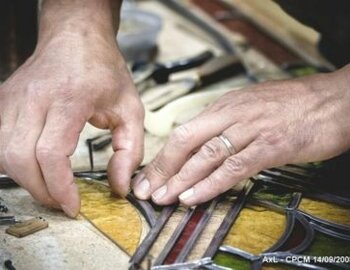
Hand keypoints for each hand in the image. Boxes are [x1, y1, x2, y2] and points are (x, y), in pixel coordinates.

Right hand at [0, 0, 143, 216]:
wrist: (76, 37)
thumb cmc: (104, 70)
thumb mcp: (131, 108)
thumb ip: (130, 150)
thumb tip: (119, 186)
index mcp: (70, 99)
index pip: (50, 153)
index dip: (59, 188)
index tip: (74, 206)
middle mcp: (34, 99)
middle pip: (19, 159)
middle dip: (40, 191)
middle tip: (62, 202)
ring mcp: (13, 98)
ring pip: (3, 153)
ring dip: (25, 179)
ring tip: (51, 187)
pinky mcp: (5, 101)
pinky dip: (13, 163)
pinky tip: (34, 167)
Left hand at [133, 66, 349, 205]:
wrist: (335, 99)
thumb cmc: (294, 104)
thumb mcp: (251, 105)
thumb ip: (227, 122)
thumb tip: (205, 140)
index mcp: (225, 106)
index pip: (184, 132)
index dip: (164, 156)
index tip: (150, 174)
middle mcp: (231, 115)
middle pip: (185, 141)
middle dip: (162, 169)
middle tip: (146, 190)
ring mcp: (250, 130)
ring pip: (205, 156)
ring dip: (180, 179)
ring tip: (163, 198)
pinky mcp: (270, 146)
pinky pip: (234, 167)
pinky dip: (210, 184)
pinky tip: (194, 196)